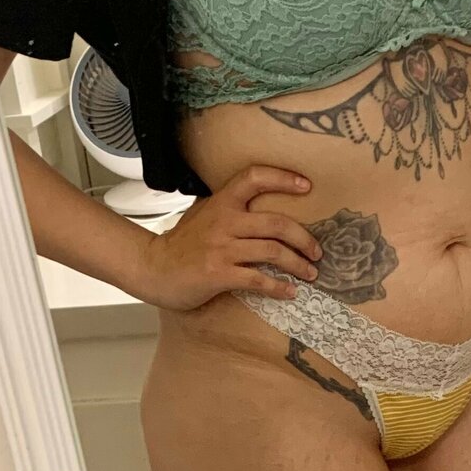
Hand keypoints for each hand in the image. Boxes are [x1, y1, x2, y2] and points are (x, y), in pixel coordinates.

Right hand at [131, 166, 323, 310]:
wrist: (152, 268)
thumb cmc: (181, 243)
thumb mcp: (203, 214)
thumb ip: (229, 207)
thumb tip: (261, 204)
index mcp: (222, 202)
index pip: (254, 177)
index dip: (283, 178)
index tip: (307, 186)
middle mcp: (225, 221)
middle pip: (276, 223)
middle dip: (304, 238)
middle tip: (317, 251)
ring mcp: (222, 248)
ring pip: (272, 251)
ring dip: (298, 264)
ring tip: (311, 273)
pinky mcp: (219, 274)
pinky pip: (258, 279)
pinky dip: (279, 287)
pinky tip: (290, 292)